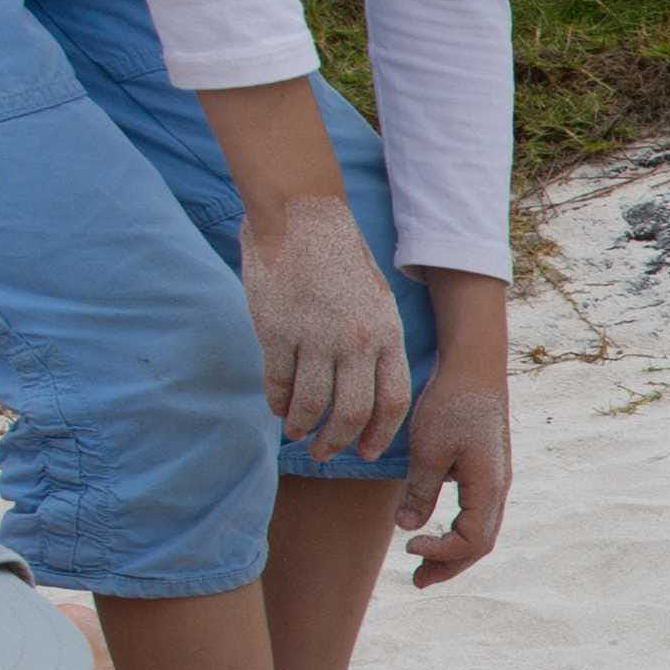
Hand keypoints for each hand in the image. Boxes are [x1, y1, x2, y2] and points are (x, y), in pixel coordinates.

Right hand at [242, 189, 409, 459]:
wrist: (303, 216)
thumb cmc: (341, 260)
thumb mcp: (378, 300)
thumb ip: (377, 343)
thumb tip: (371, 390)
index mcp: (387, 333)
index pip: (393, 402)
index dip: (379, 435)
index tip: (366, 452)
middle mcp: (356, 340)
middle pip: (351, 413)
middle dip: (337, 442)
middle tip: (324, 452)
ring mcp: (315, 336)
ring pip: (311, 403)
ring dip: (301, 425)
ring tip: (295, 432)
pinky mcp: (276, 330)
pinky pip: (277, 381)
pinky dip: (276, 401)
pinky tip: (276, 407)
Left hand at [395, 296, 513, 584]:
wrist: (474, 366)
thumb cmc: (452, 403)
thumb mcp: (429, 448)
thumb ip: (420, 491)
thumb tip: (407, 528)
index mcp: (490, 487)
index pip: (472, 541)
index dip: (441, 553)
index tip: (407, 546)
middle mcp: (499, 488)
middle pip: (481, 544)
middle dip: (449, 565)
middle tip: (416, 580)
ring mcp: (496, 479)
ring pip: (481, 530)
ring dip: (453, 551)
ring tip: (423, 562)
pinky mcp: (487, 469)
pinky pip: (477, 513)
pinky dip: (457, 531)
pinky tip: (435, 528)